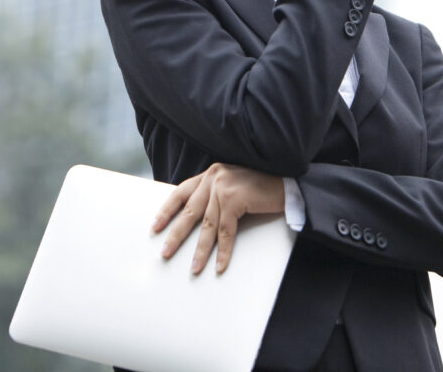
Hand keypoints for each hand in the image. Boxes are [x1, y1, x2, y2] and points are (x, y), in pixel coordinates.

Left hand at [152, 163, 284, 274]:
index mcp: (210, 174)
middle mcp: (213, 177)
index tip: (155, 227)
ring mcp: (223, 187)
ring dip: (201, 251)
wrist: (287, 183)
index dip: (167, 211)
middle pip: (189, 212)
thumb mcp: (232, 185)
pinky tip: (220, 265)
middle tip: (165, 252)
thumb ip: (215, 195)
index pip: (181, 192)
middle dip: (176, 235)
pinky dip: (223, 251)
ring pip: (207, 226)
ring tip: (194, 268)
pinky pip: (226, 232)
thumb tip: (196, 219)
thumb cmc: (261, 187)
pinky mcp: (234, 199)